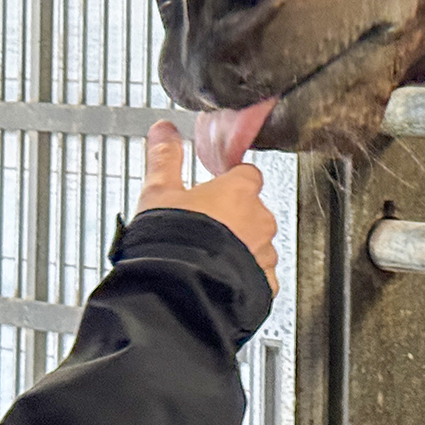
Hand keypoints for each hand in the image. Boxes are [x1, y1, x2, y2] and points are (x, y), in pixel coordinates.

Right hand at [135, 120, 279, 295]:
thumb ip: (165, 157)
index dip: (229, 182)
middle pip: (253, 210)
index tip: (214, 190)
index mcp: (239, 190)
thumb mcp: (158, 193)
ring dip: (240, 248)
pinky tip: (220, 279)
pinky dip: (244, 276)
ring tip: (208, 258)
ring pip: (258, 244)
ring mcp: (265, 253)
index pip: (247, 174)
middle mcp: (260, 219)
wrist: (178, 294)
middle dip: (233, 218)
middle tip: (203, 230)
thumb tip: (163, 130)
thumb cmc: (171, 243)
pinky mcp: (265, 283)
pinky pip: (259, 275)